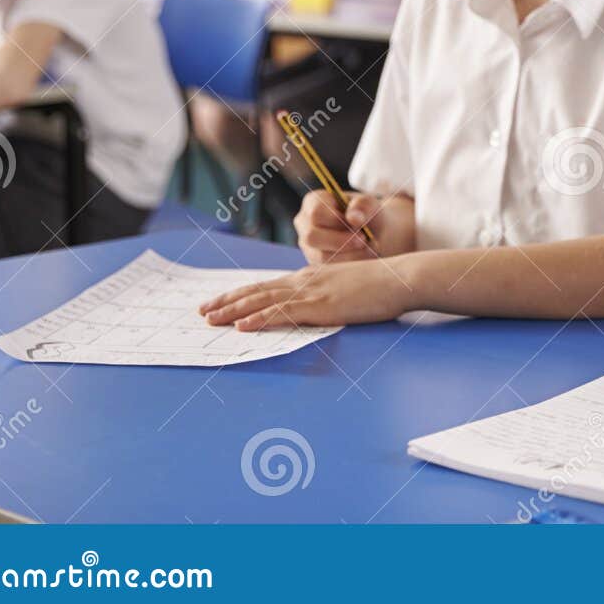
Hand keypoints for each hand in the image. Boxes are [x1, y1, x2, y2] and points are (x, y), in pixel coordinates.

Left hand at [199, 256, 416, 329]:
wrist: (400, 278)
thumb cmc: (380, 285)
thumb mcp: (346, 287)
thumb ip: (325, 295)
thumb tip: (313, 308)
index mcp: (309, 277)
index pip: (266, 285)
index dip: (240, 294)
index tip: (218, 301)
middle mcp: (304, 281)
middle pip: (257, 290)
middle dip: (227, 301)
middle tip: (202, 312)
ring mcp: (312, 292)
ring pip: (264, 300)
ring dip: (234, 310)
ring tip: (212, 320)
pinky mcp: (322, 305)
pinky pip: (284, 312)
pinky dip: (260, 318)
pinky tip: (243, 325)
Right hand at [295, 190, 415, 264]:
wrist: (375, 234)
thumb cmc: (369, 215)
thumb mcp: (371, 204)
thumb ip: (363, 205)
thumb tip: (353, 218)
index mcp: (314, 202)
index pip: (316, 213)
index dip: (337, 220)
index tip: (358, 225)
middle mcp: (304, 224)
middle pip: (312, 236)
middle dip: (341, 241)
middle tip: (364, 240)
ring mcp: (307, 245)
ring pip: (320, 256)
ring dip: (348, 254)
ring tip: (367, 248)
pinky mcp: (315, 263)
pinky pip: (327, 268)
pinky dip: (348, 264)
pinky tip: (362, 257)